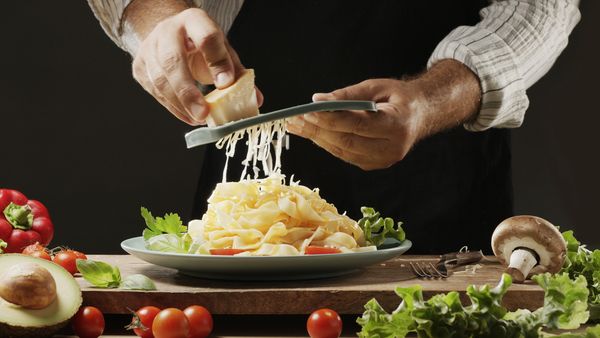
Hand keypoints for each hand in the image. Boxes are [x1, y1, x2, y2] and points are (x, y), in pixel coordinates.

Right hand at [131, 8, 247, 124]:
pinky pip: (155, 92)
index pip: (206, 37)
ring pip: (160, 80)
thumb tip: (256, 99)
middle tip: (204, 113)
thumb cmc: (200, 44)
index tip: (225, 84)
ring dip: (181, 105)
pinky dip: (173, 108)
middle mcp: (167, 31)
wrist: (171, 36)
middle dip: (188, 91)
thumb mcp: (222, 50)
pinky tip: (188, 115)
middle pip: (172, 60)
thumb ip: (237, 72)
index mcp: (193, 20)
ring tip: (199, 118)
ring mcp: (149, 49)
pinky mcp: (140, 67)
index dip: (217, 61)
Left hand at [287, 79, 425, 169]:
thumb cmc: (399, 97)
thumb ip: (347, 95)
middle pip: (347, 142)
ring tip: (297, 126)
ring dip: (317, 139)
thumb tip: (318, 100)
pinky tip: (312, 133)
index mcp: (397, 124)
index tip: (308, 111)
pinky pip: (345, 156)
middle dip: (317, 130)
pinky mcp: (374, 165)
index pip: (357, 124)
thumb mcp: (376, 86)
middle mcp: (392, 147)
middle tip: (294, 120)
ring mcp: (383, 160)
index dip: (330, 119)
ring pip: (343, 152)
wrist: (420, 114)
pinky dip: (327, 144)